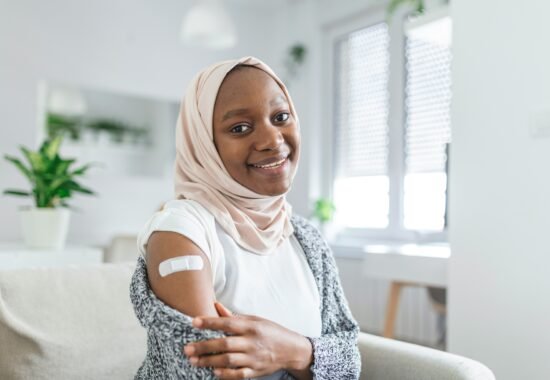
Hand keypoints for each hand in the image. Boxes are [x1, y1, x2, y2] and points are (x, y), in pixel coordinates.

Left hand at [183, 302, 312, 379]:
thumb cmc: (271, 332)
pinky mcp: (256, 371)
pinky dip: (226, 375)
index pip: (227, 323)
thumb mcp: (255, 320)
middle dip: (204, 347)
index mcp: (251, 326)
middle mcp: (252, 342)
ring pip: (228, 361)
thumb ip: (234, 316)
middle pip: (224, 345)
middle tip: (187, 349)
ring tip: (194, 360)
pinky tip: (214, 372)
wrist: (292, 350)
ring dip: (209, 361)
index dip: (210, 322)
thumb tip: (215, 306)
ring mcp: (254, 358)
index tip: (194, 322)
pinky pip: (238, 375)